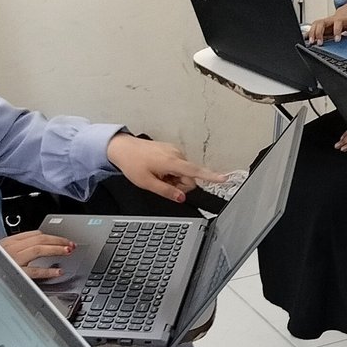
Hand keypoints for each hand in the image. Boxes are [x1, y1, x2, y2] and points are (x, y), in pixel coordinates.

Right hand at [0, 230, 77, 280]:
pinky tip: (58, 272)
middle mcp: (13, 246)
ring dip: (56, 249)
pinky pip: (34, 271)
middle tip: (71, 244)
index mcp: (10, 241)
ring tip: (68, 251)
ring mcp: (14, 258)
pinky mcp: (14, 271)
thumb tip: (31, 248)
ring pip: (39, 249)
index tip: (61, 238)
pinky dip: (48, 271)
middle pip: (40, 238)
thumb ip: (14, 248)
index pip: (33, 234)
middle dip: (57, 240)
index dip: (50, 235)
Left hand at [107, 134, 226, 203]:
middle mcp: (176, 154)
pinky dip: (171, 172)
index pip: (195, 172)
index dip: (211, 176)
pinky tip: (158, 171)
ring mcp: (174, 151)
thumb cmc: (132, 163)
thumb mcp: (147, 183)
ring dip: (174, 179)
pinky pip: (178, 166)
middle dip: (180, 185)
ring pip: (184, 172)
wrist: (122, 148)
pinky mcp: (171, 151)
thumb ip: (167, 191)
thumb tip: (181, 198)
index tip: (224, 179)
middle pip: (190, 176)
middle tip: (162, 184)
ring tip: (157, 176)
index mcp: (171, 161)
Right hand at [306, 0, 346, 42]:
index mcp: (341, 19)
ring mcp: (325, 21)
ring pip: (315, 24)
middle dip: (319, 33)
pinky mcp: (321, 24)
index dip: (336, 31)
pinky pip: (312, 27)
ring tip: (311, 42)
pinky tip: (305, 39)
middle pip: (322, 23)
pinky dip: (308, 33)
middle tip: (320, 43)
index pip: (338, 24)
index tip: (336, 39)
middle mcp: (331, 20)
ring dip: (312, 33)